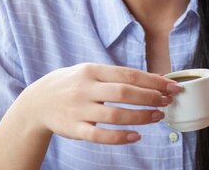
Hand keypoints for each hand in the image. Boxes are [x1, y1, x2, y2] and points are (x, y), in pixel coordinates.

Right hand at [18, 63, 181, 144]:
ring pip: (114, 115)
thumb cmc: (72, 84)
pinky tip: (136, 136)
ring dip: (140, 117)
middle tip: (167, 102)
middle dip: (150, 98)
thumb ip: (117, 76)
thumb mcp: (90, 72)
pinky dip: (120, 137)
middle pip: (124, 93)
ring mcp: (79, 109)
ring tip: (157, 117)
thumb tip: (153, 79)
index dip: (152, 81)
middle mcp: (85, 88)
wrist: (37, 102)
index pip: (128, 74)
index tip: (171, 86)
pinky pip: (99, 135)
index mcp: (92, 70)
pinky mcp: (73, 129)